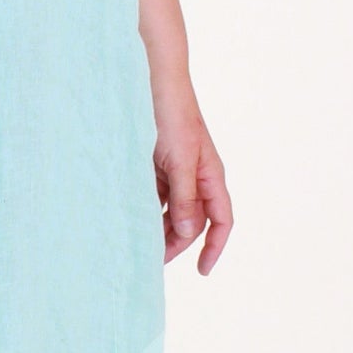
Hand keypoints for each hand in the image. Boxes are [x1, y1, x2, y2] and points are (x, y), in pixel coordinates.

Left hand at [153, 96, 232, 273]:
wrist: (151, 81)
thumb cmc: (171, 114)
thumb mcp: (180, 159)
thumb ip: (185, 196)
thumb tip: (191, 232)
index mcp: (210, 175)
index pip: (222, 220)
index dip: (214, 246)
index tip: (202, 270)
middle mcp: (196, 176)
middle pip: (193, 220)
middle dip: (178, 242)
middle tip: (154, 260)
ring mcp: (175, 171)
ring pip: (172, 210)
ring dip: (159, 227)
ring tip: (139, 244)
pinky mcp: (155, 165)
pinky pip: (154, 196)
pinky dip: (146, 210)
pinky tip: (130, 219)